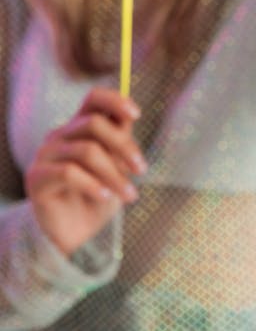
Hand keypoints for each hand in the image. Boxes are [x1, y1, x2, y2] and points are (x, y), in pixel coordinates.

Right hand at [25, 88, 146, 255]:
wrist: (75, 235)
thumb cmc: (99, 195)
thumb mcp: (116, 166)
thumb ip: (120, 141)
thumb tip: (130, 117)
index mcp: (80, 127)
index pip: (94, 99)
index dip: (115, 101)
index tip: (136, 115)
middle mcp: (60, 135)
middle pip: (94, 124)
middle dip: (123, 146)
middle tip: (141, 170)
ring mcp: (46, 154)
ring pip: (86, 151)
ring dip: (114, 174)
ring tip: (130, 194)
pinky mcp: (36, 177)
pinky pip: (69, 172)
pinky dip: (92, 184)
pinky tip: (105, 197)